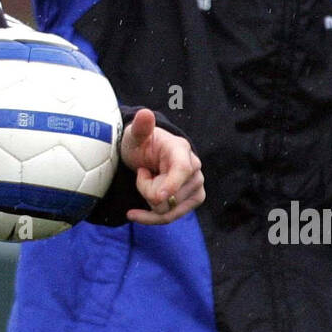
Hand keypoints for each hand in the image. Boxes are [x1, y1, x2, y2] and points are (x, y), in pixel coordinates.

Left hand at [119, 108, 204, 225]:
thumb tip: (145, 114)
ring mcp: (197, 185)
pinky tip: (135, 214)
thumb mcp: (134, 135)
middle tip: (142, 172)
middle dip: (146, 190)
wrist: (146, 155)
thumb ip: (140, 127)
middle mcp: (194, 167)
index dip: (171, 184)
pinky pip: (171, 217)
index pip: (182, 170)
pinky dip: (151, 217)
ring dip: (148, 200)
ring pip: (168, 209)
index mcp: (181, 149)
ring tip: (147, 181)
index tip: (156, 197)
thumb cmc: (140, 143)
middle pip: (169, 195)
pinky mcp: (194, 199)